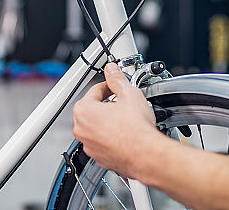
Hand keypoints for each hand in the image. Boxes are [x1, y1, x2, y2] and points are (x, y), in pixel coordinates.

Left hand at [72, 63, 159, 178]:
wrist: (146, 155)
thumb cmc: (136, 129)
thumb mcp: (129, 94)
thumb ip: (117, 79)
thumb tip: (112, 70)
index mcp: (84, 111)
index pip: (94, 91)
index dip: (108, 87)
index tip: (116, 87)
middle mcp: (82, 130)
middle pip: (93, 110)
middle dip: (107, 104)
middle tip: (123, 102)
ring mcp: (90, 146)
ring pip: (97, 127)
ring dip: (109, 121)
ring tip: (127, 118)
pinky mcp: (100, 158)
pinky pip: (103, 142)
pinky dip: (112, 137)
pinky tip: (126, 134)